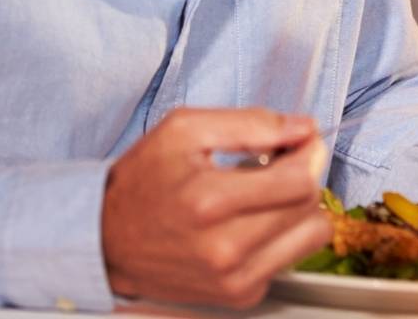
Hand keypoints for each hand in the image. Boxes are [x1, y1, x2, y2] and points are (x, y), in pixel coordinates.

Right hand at [101, 108, 330, 307]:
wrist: (106, 240)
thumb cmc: (142, 181)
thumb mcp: (184, 130)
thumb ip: (251, 123)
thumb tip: (303, 128)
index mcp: (210, 201)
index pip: (299, 181)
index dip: (309, 153)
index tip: (300, 142)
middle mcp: (224, 248)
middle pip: (309, 208)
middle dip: (304, 176)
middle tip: (280, 163)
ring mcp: (234, 278)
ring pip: (311, 236)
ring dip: (299, 208)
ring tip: (267, 194)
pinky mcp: (239, 294)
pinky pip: (290, 258)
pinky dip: (281, 236)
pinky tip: (251, 222)